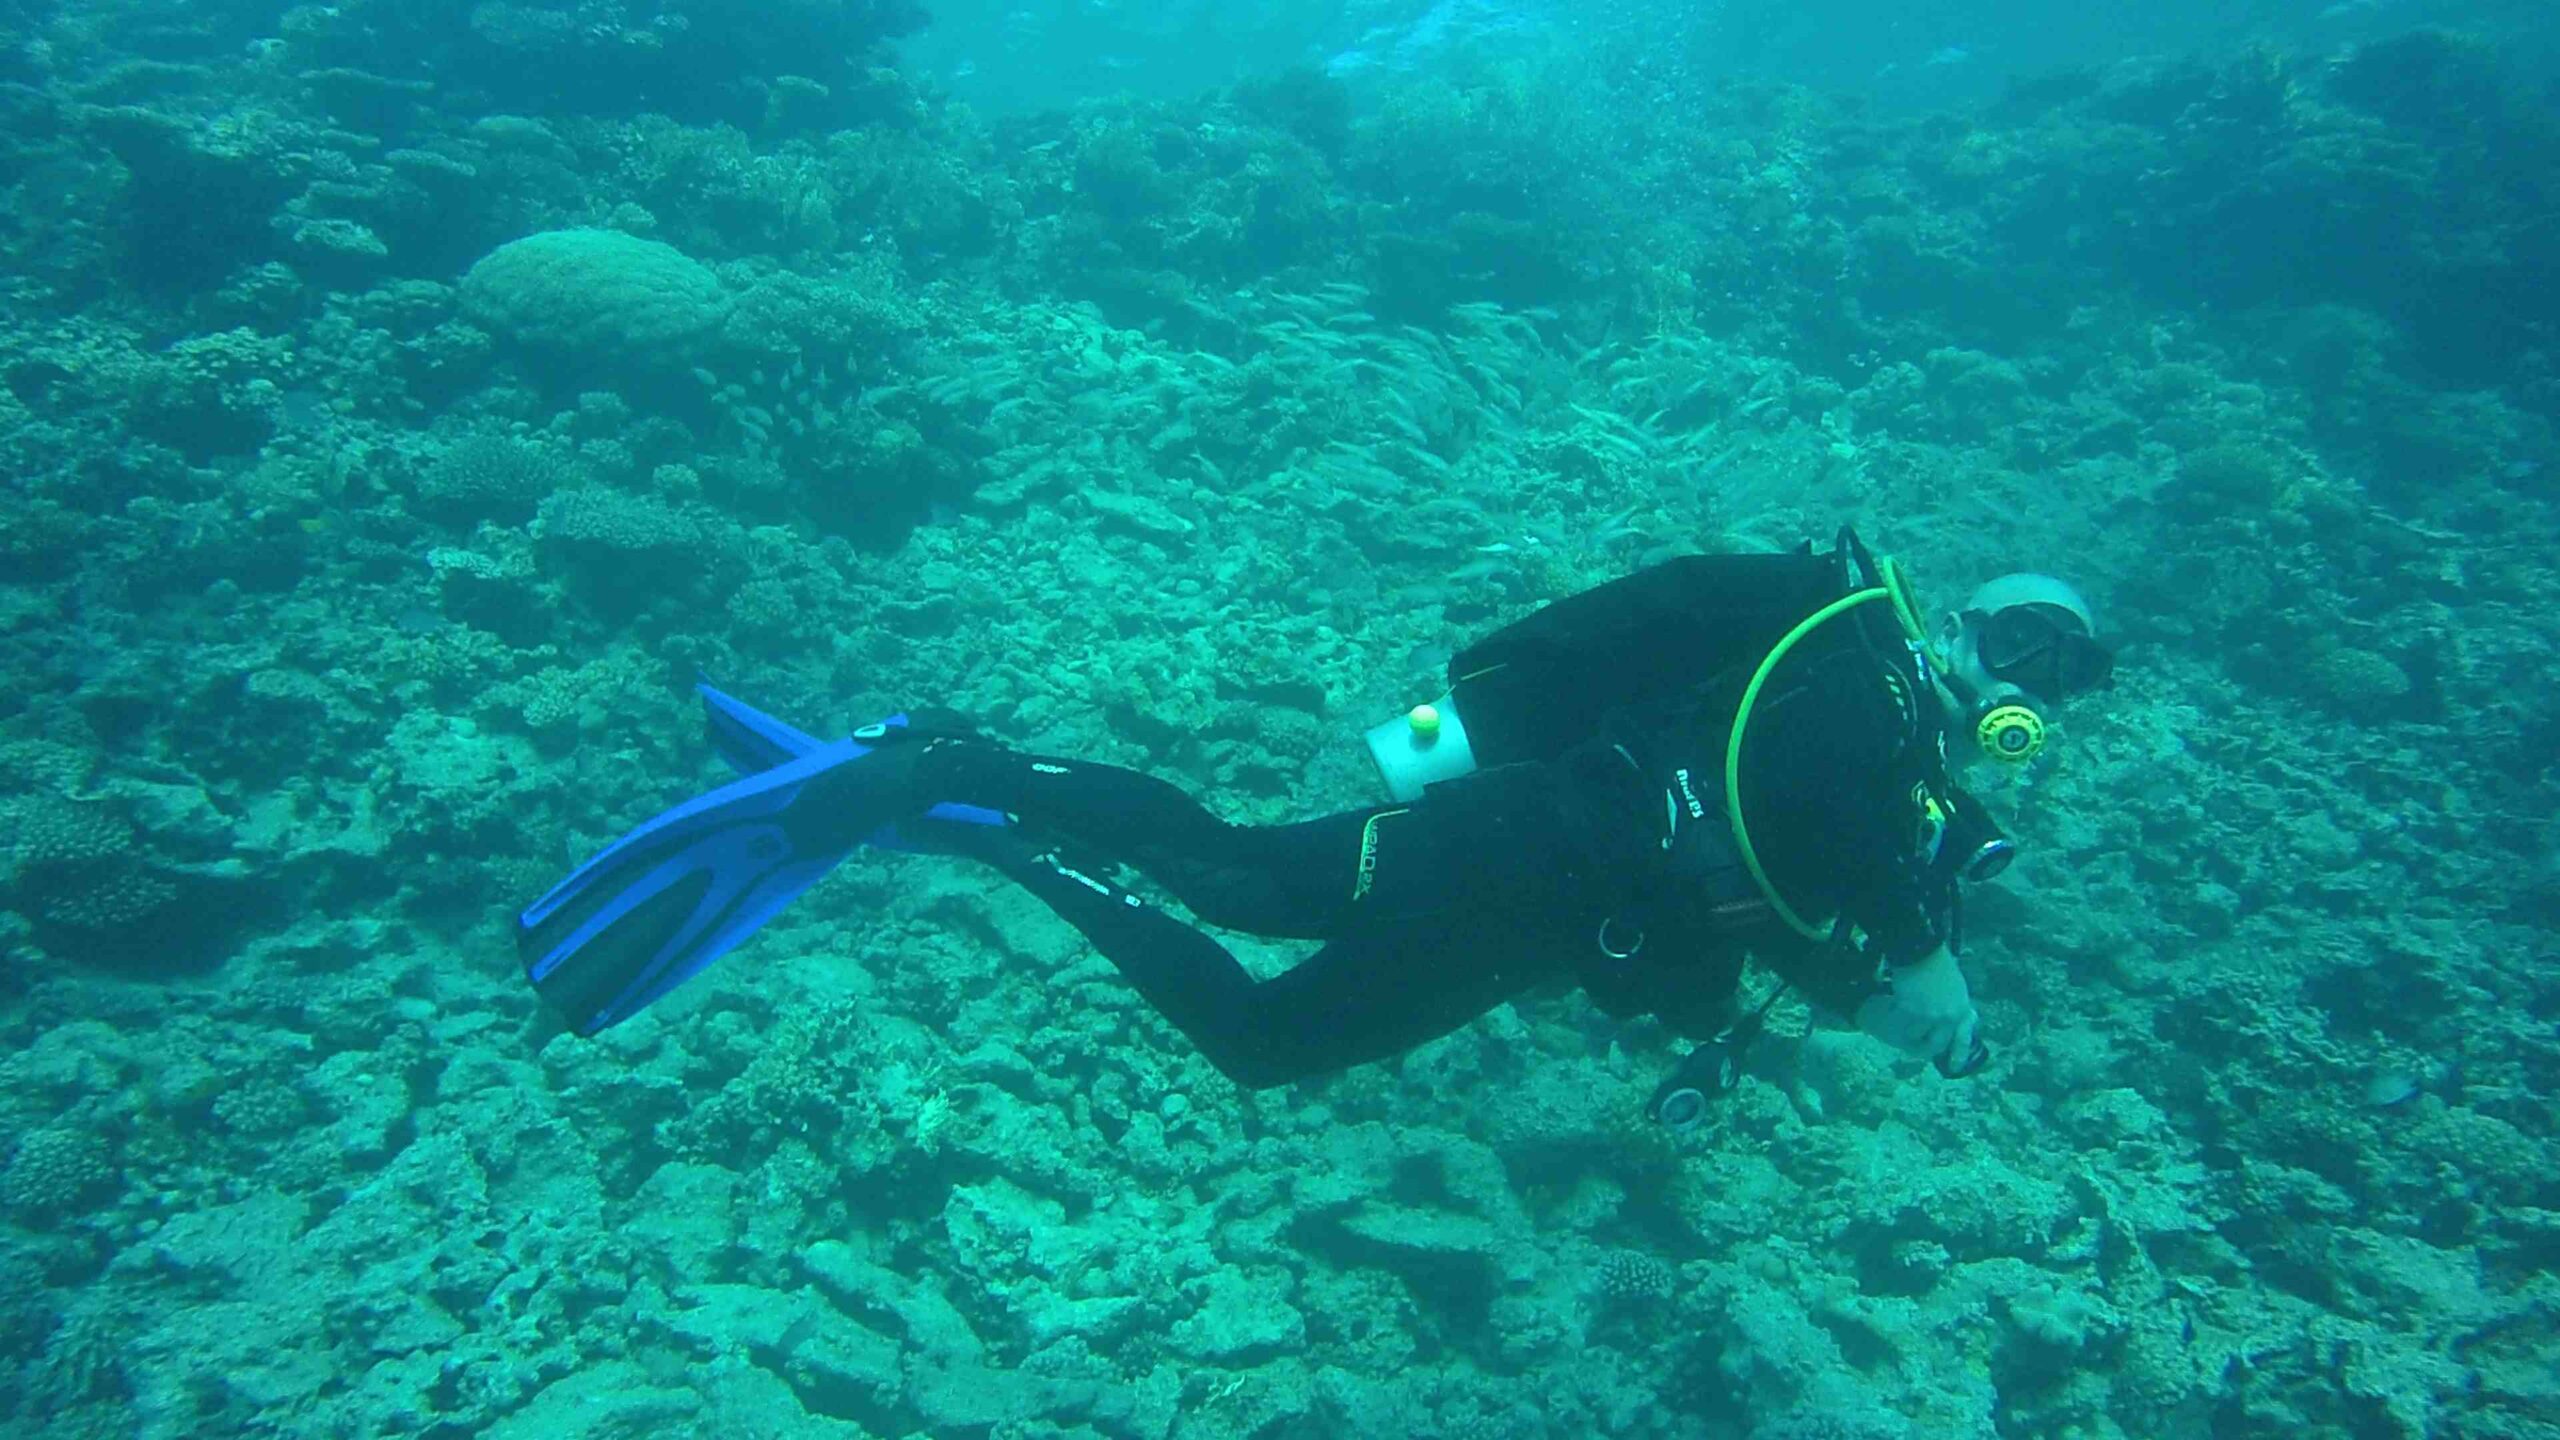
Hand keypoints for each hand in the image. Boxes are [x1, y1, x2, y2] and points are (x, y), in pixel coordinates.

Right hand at [1855, 944, 1979, 1067]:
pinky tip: (1892, 1006)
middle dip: (1922, 1046)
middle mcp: (1949, 1017)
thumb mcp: (1956, 988)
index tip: (1954, 1068)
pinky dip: (1895, 1018)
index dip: (1958, 1055)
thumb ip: (1957, 1008)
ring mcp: (1931, 1016)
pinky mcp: (1912, 1012)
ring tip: (1900, 1016)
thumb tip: (1960, 1022)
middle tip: (1912, 1043)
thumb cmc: (1938, 966)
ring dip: (1907, 1028)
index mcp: (1961, 1010)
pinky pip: (1901, 1025)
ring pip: (1915, 1037)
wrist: (1921, 951)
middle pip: (1935, 1045)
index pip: (1962, 1039)